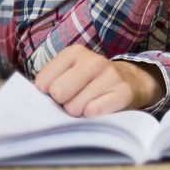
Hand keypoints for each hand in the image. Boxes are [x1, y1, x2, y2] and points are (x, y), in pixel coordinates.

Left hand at [35, 44, 165, 116]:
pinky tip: (100, 108)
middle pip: (58, 93)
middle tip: (75, 99)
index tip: (63, 91)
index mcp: (74, 52)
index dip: (49, 93)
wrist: (132, 81)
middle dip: (63, 103)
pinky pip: (93, 112)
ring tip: (90, 103)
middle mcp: (93, 61)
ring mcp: (110, 76)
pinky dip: (93, 116)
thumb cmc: (91, 81)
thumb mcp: (70, 72)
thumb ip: (51, 81)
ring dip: (79, 112)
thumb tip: (37, 102)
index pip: (42, 83)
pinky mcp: (123, 92)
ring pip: (74, 107)